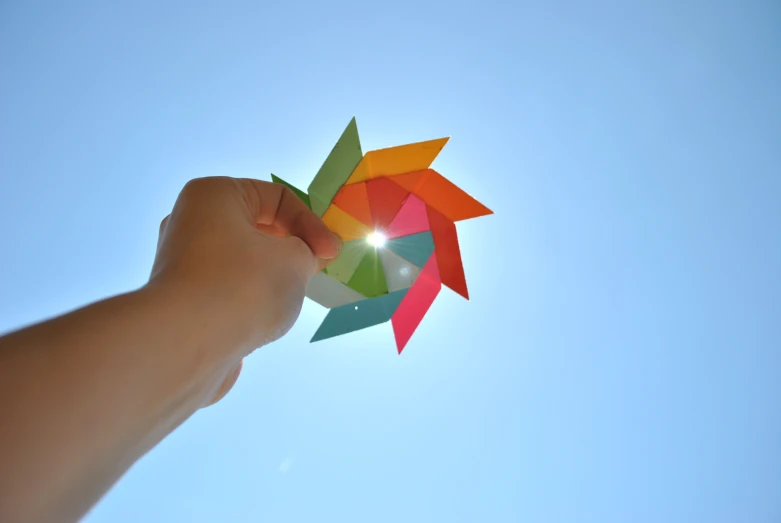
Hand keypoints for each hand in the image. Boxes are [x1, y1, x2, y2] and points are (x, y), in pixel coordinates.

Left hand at [148, 176, 341, 403]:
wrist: (184, 347)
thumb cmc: (243, 286)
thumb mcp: (294, 260)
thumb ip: (307, 252)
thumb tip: (301, 259)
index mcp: (213, 196)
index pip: (278, 198)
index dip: (312, 225)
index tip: (330, 256)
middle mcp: (191, 224)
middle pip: (258, 230)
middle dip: (291, 252)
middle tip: (309, 276)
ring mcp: (183, 267)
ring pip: (244, 265)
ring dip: (271, 281)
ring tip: (282, 303)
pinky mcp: (182, 304)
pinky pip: (228, 294)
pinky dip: (249, 304)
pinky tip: (258, 323)